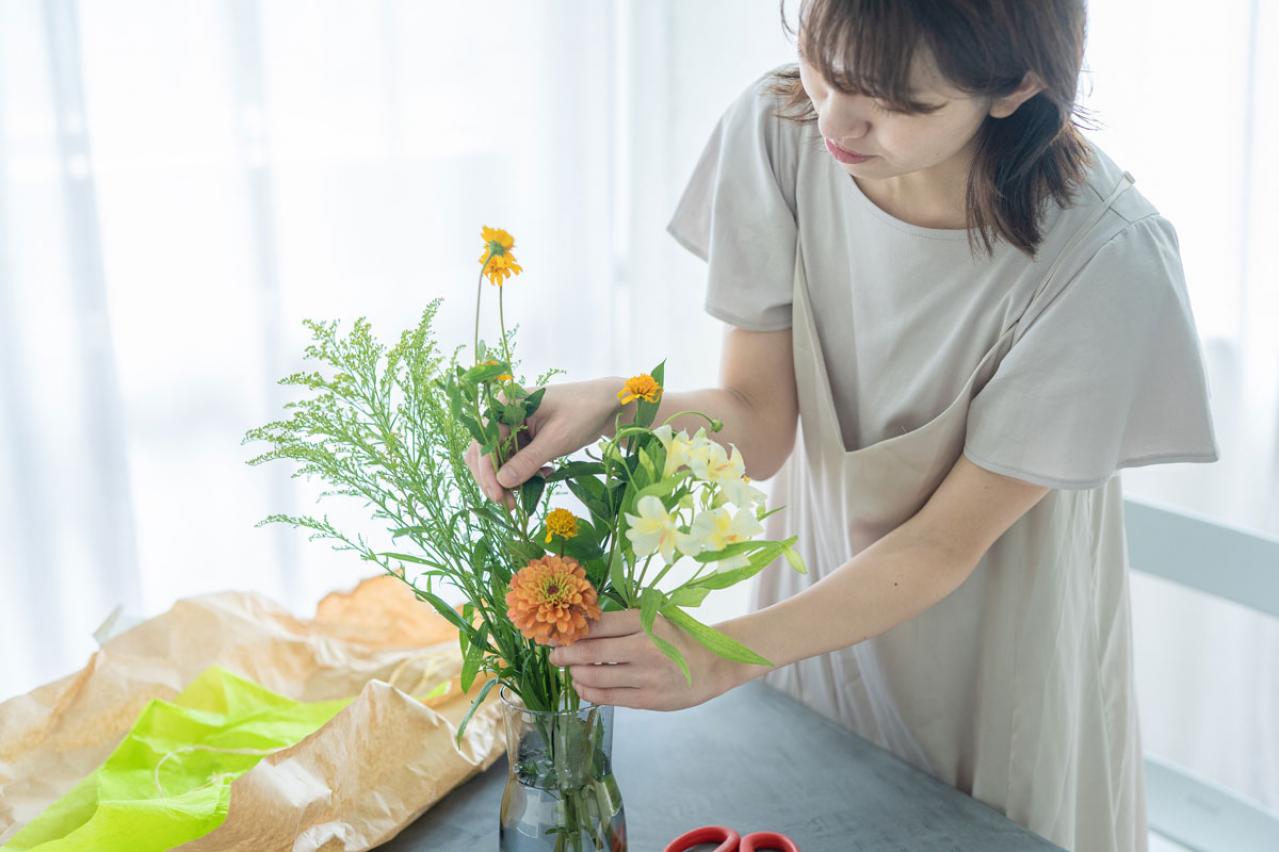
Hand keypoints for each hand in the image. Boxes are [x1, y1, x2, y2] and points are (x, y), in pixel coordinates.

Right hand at [464, 377, 622, 509]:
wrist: (605, 405)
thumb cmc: (583, 413)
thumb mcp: (557, 439)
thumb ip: (529, 461)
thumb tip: (502, 482)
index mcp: (507, 404)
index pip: (485, 443)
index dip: (487, 472)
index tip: (498, 496)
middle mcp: (504, 413)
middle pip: (485, 452)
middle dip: (495, 480)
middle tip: (510, 504)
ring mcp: (513, 426)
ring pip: (498, 459)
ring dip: (509, 479)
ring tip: (527, 493)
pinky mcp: (523, 437)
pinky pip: (514, 460)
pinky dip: (524, 472)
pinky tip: (544, 475)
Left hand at [546, 610, 735, 710]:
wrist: (714, 664)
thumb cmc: (678, 638)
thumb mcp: (654, 619)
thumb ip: (622, 623)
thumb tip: (580, 628)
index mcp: (646, 621)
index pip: (599, 624)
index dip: (573, 629)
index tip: (557, 632)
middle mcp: (645, 647)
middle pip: (591, 652)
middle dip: (565, 654)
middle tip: (554, 655)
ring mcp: (646, 676)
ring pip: (596, 677)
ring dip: (576, 674)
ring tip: (571, 671)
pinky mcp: (647, 699)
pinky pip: (608, 697)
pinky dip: (589, 691)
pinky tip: (583, 686)